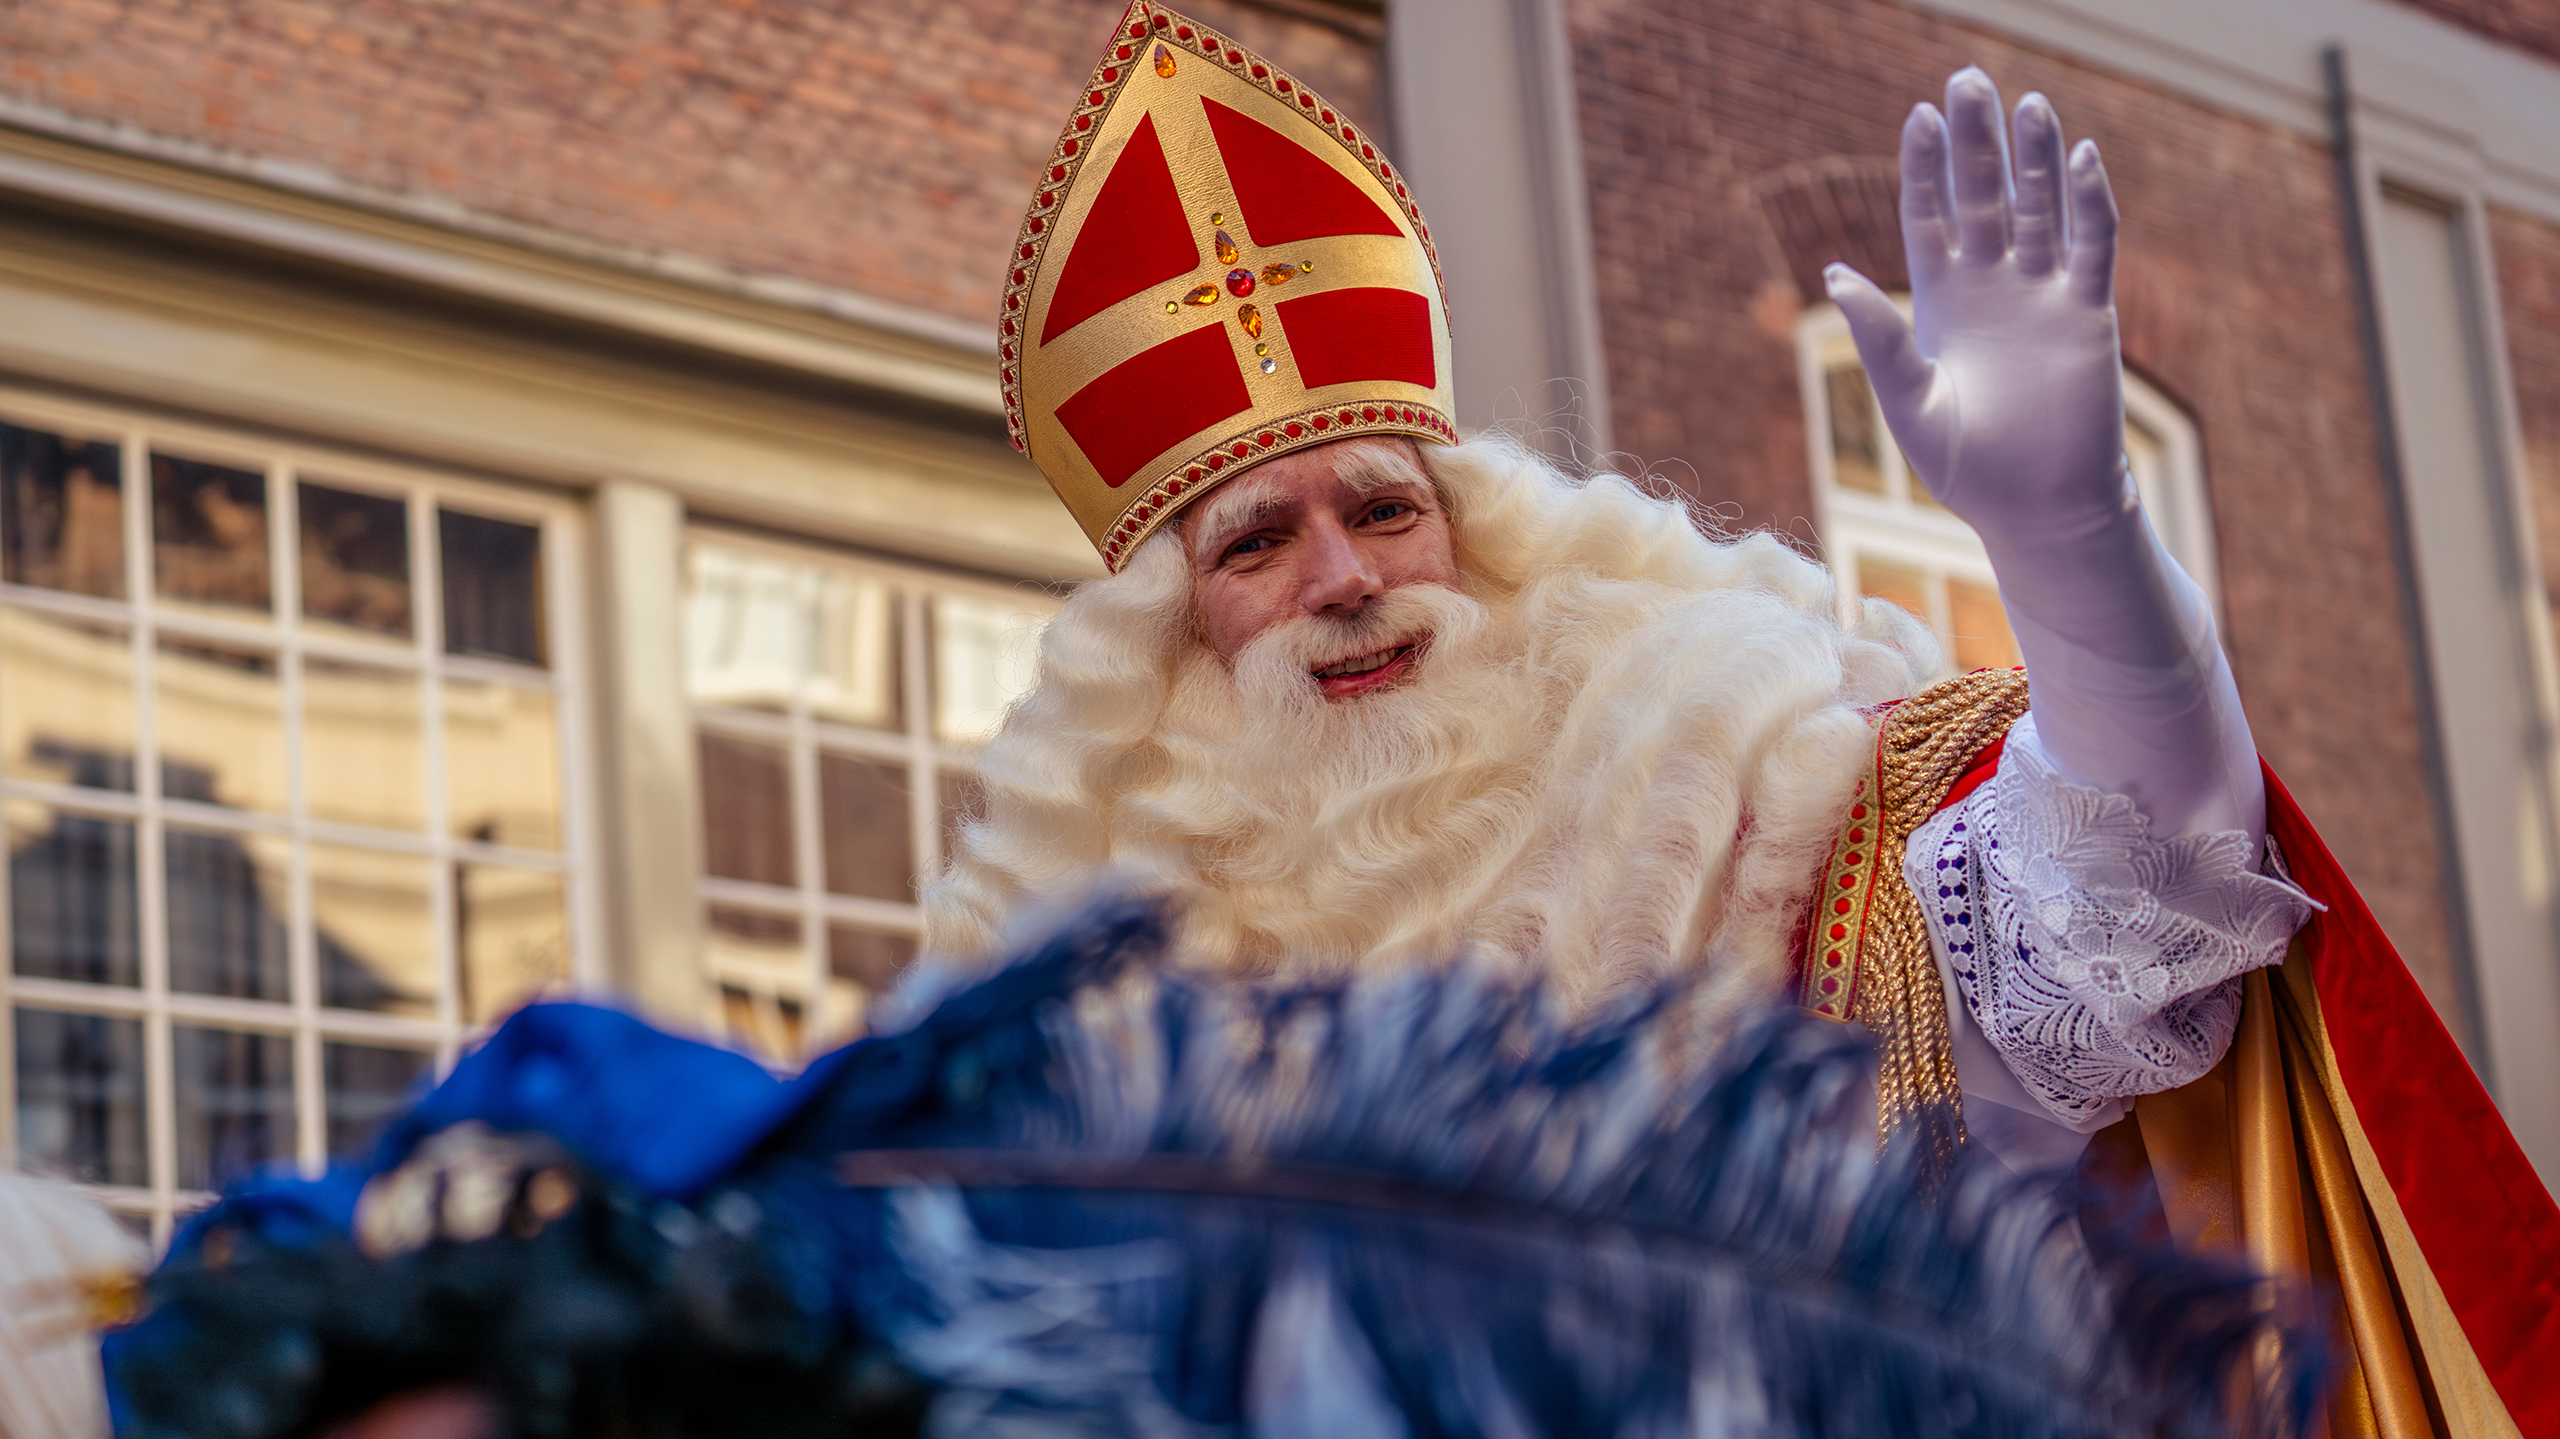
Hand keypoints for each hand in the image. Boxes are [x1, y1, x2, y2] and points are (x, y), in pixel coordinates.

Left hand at [1826, 69, 2126, 548]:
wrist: (2036, 508)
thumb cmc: (1965, 466)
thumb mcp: (1908, 400)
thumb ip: (1877, 337)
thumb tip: (1832, 273)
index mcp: (1940, 302)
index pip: (1931, 215)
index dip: (1926, 167)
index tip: (1919, 115)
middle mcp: (1992, 286)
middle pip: (1984, 194)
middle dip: (1977, 140)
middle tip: (1969, 78)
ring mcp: (2042, 294)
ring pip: (2039, 208)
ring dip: (2035, 158)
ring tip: (2027, 103)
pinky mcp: (2088, 312)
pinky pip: (2091, 245)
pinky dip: (2090, 202)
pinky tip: (2082, 158)